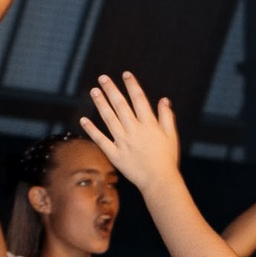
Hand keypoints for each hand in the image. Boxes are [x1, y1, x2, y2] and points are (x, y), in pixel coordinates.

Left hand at [79, 72, 179, 191]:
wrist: (159, 181)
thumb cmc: (167, 159)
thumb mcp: (171, 136)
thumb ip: (166, 117)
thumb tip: (163, 100)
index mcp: (149, 125)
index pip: (139, 100)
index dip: (132, 86)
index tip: (126, 74)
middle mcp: (135, 131)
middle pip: (121, 106)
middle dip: (111, 90)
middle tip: (102, 78)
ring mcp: (123, 142)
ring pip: (109, 119)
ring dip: (101, 104)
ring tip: (94, 91)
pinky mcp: (115, 155)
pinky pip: (101, 140)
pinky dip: (92, 130)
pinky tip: (84, 119)